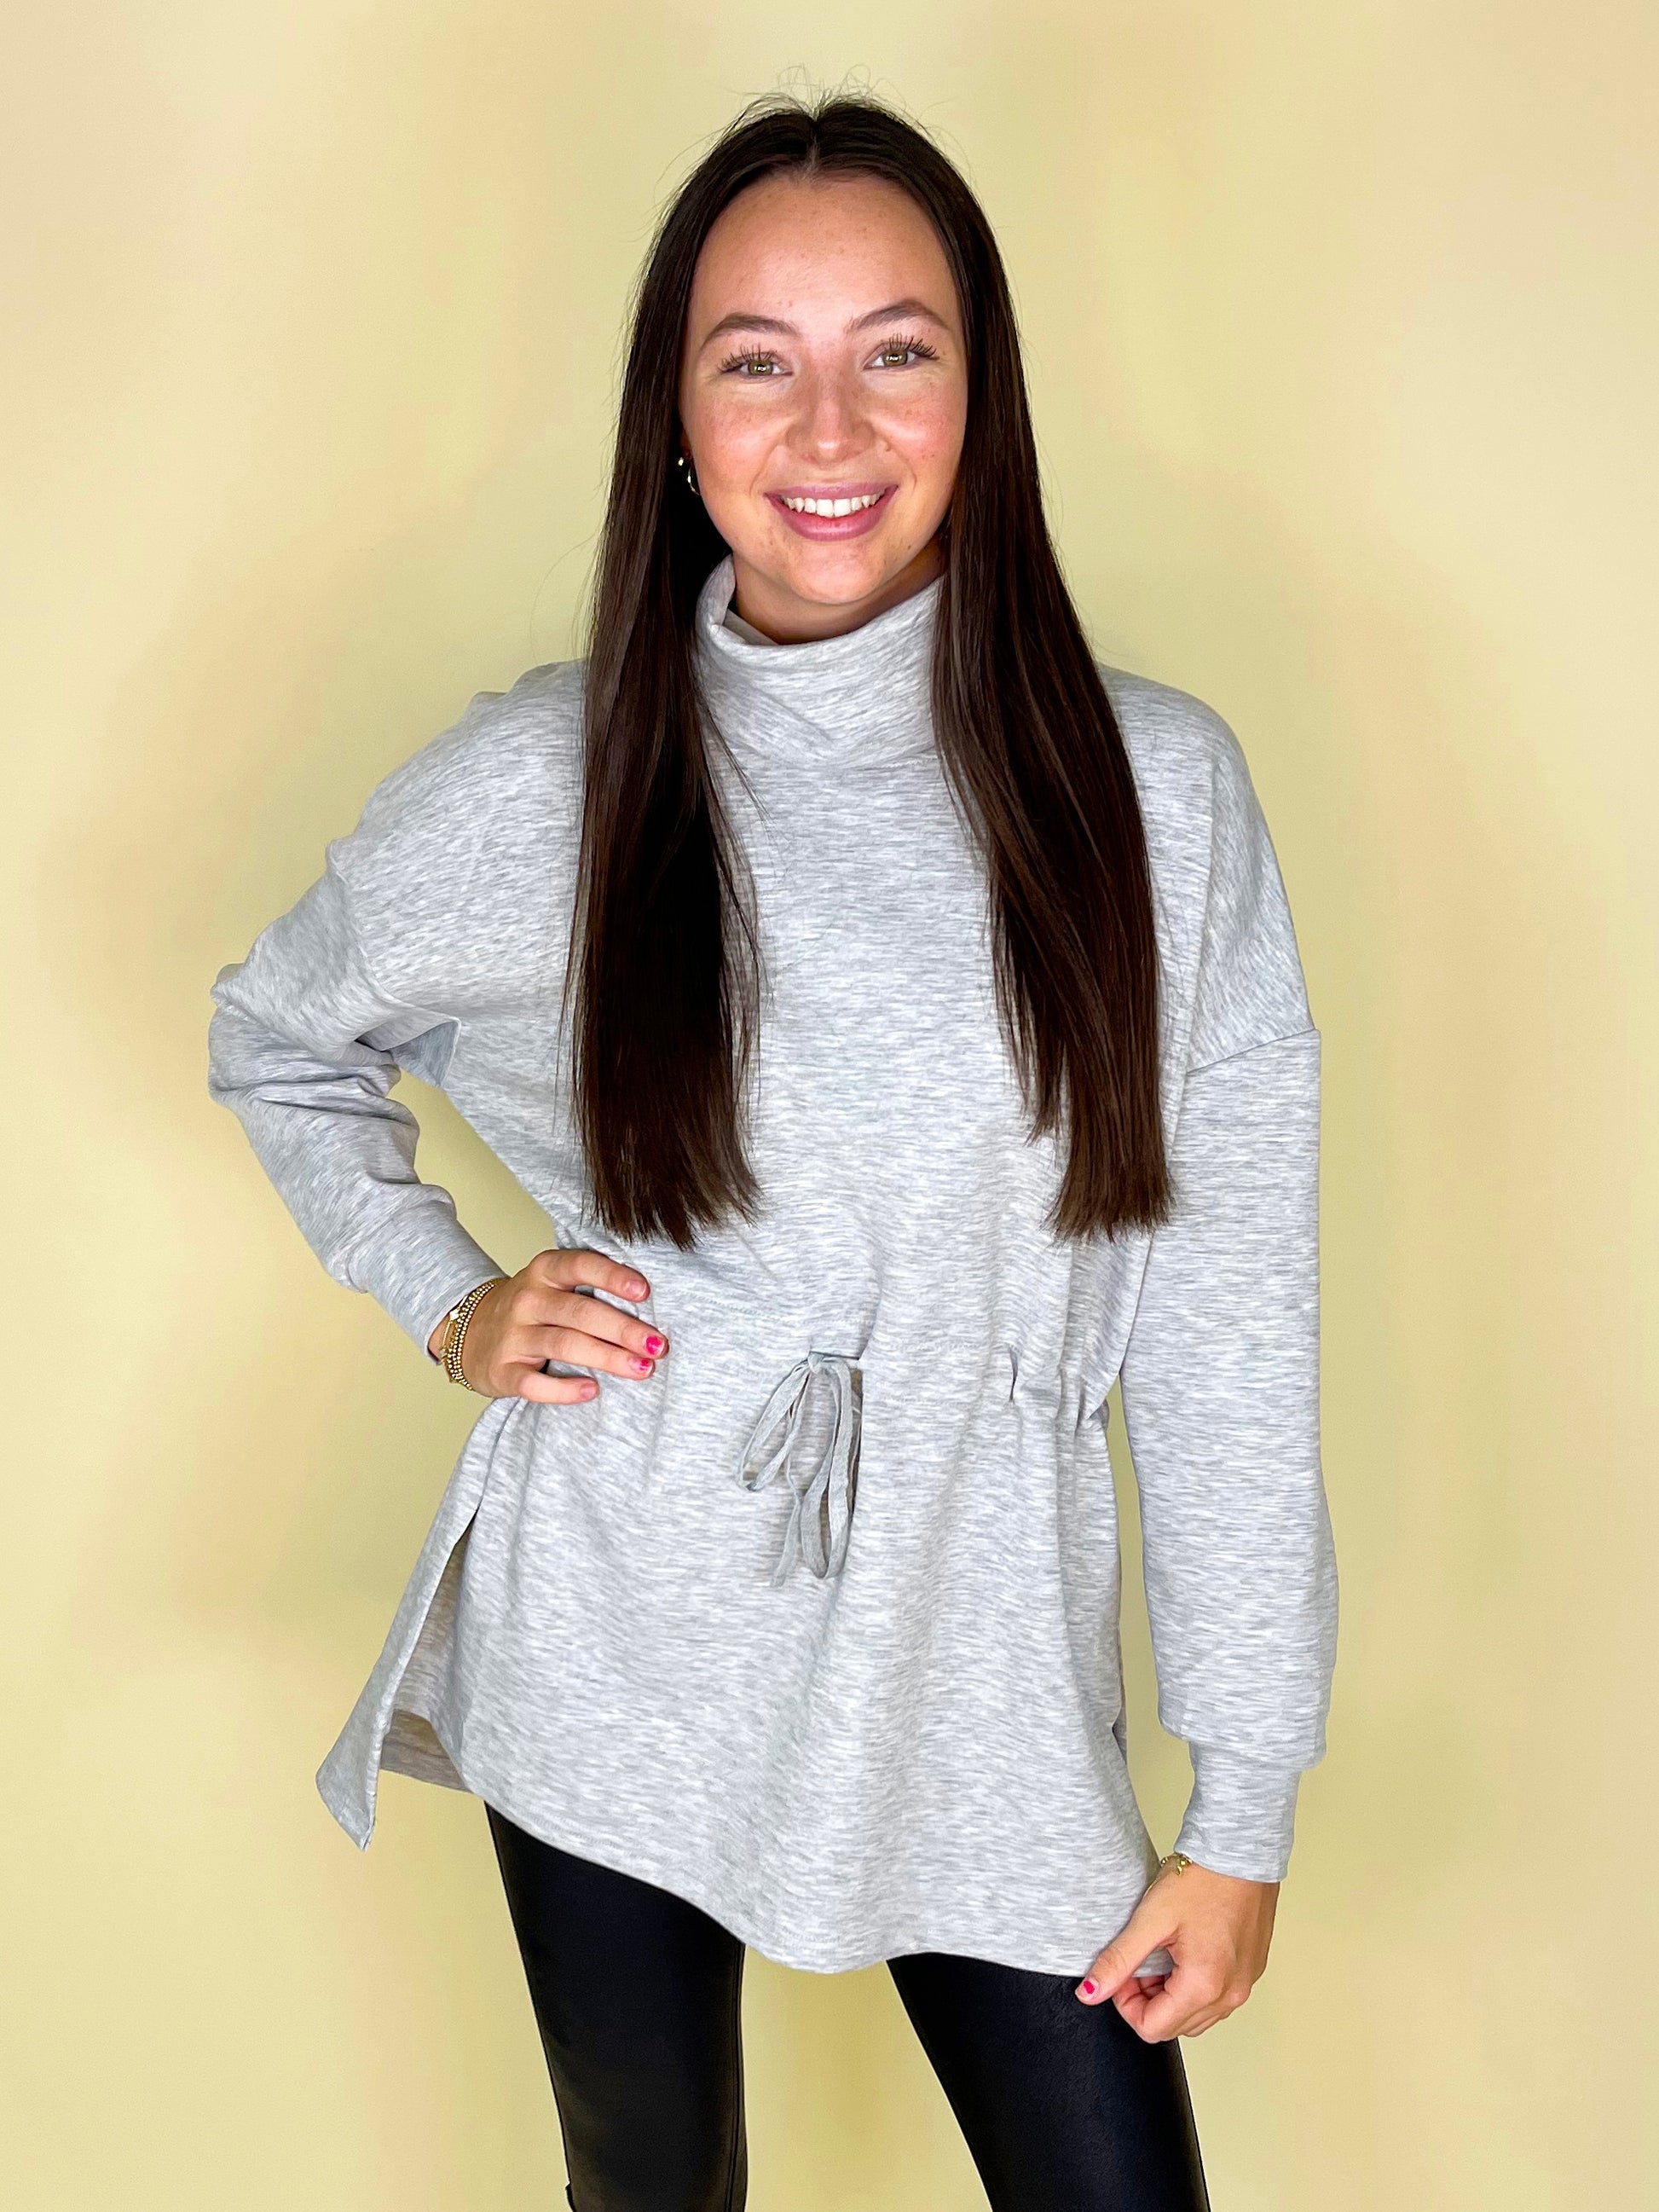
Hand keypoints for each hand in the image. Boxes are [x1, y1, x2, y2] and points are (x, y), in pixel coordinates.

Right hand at [428, 1248, 667, 1403]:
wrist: (469, 1332)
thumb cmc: (532, 1309)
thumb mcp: (553, 1284)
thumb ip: (592, 1286)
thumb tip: (653, 1304)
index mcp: (545, 1271)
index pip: (580, 1266)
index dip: (612, 1277)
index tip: (645, 1292)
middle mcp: (528, 1300)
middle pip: (580, 1312)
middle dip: (623, 1329)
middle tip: (658, 1345)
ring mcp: (512, 1336)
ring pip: (564, 1345)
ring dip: (607, 1358)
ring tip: (642, 1369)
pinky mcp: (502, 1371)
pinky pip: (533, 1383)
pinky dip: (563, 1390)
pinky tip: (591, 1390)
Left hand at [1074, 1859, 1278, 2040]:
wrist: (1240, 1852)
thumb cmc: (1203, 1878)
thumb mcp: (1150, 1918)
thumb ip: (1118, 1960)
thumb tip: (1091, 1992)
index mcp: (1204, 1986)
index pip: (1152, 2028)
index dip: (1126, 2004)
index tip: (1122, 1971)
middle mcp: (1230, 1995)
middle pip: (1174, 2025)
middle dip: (1147, 1999)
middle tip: (1140, 1958)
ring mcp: (1244, 1985)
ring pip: (1194, 2015)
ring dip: (1170, 1994)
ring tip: (1162, 1951)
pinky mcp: (1250, 1972)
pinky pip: (1215, 1998)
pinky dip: (1193, 1985)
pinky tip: (1185, 1949)